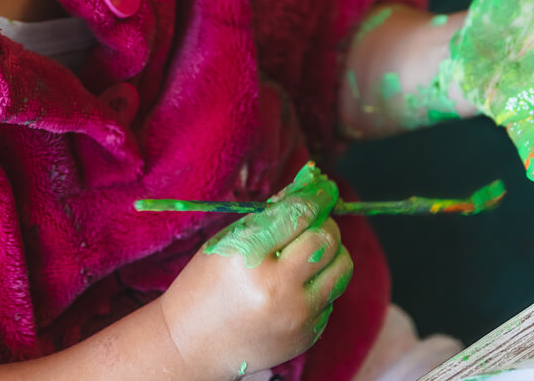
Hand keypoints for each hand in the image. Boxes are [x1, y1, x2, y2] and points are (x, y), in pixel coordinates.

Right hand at [158, 163, 353, 377]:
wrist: (192, 345)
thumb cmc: (205, 285)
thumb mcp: (227, 242)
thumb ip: (269, 217)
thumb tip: (308, 190)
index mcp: (248, 255)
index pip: (299, 214)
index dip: (317, 196)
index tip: (325, 188)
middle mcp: (276, 287)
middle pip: (326, 239)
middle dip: (325, 223)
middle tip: (314, 222)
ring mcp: (295, 315)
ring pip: (341, 267)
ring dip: (332, 253)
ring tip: (310, 253)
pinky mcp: (307, 335)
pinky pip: (331, 297)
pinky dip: (319, 285)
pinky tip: (294, 289)